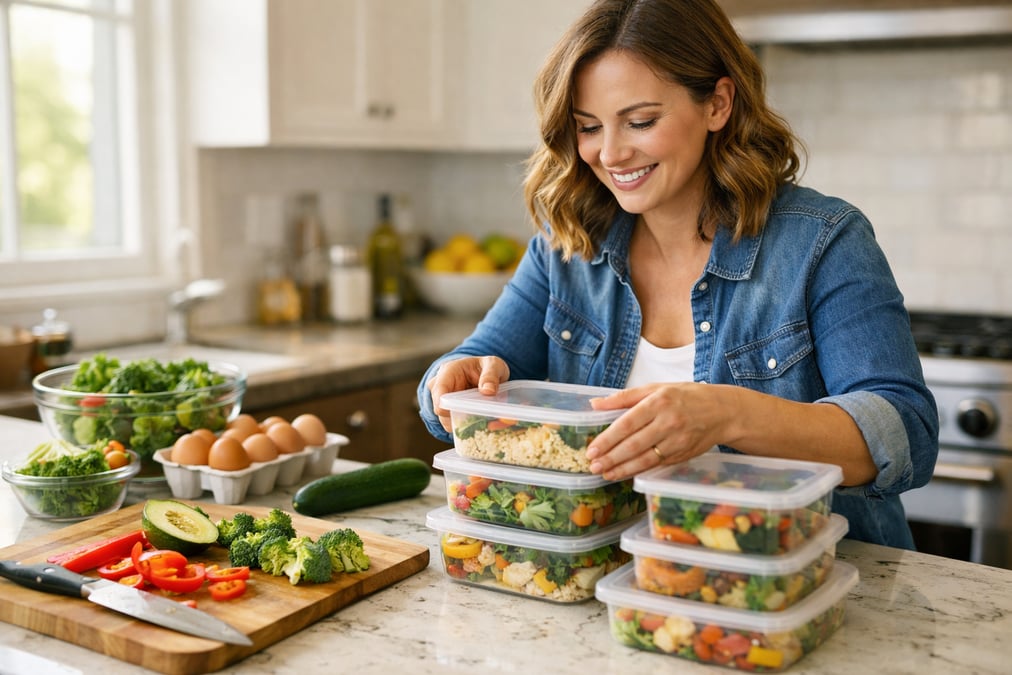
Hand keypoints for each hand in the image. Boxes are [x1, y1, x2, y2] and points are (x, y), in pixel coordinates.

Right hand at [426, 356, 509, 431]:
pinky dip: (465, 427)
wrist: (483, 373)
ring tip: (482, 420)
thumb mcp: (493, 365)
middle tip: (479, 419)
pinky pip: (453, 425)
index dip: (445, 406)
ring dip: (463, 424)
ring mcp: (442, 401)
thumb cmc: (485, 367)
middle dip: (458, 417)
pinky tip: (478, 422)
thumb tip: (488, 391)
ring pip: (446, 420)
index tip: (461, 413)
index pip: (438, 391)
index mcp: (448, 372)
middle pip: (440, 409)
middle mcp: (440, 387)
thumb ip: (491, 375)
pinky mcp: (448, 412)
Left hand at [585, 382, 725, 480]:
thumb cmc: (686, 396)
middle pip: (634, 444)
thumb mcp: (656, 388)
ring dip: (623, 469)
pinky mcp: (682, 454)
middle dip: (611, 458)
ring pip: (645, 459)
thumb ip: (624, 397)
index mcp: (659, 402)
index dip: (608, 439)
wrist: (722, 411)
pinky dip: (639, 470)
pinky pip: (657, 464)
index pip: (627, 424)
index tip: (593, 449)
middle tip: (593, 466)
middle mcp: (668, 422)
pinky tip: (625, 473)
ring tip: (605, 474)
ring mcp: (677, 441)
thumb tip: (595, 404)